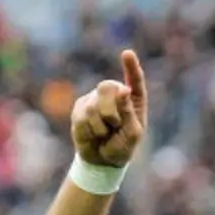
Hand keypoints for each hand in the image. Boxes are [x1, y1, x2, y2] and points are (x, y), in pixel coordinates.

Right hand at [71, 49, 147, 166]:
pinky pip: (83, 116)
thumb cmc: (122, 147)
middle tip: (114, 124)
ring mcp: (95, 100)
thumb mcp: (132, 134)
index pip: (134, 80)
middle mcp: (114, 95)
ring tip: (105, 133)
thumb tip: (123, 89)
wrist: (101, 160)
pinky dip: (91, 130)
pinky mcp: (80, 108)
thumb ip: (129, 112)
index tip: (127, 54)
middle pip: (107, 87)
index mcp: (133, 100)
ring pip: (93, 105)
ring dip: (101, 124)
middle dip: (110, 108)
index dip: (131, 66)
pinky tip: (94, 134)